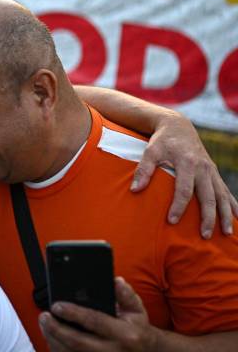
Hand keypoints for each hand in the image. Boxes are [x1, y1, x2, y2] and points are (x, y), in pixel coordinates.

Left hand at [39, 277, 159, 351]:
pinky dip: (60, 350)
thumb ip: (126, 295)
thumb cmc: (139, 332)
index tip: (56, 306)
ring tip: (45, 326)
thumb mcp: (137, 311)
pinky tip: (53, 339)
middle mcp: (113, 351)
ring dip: (54, 340)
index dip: (73, 313)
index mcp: (125, 334)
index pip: (94, 321)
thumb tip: (116, 281)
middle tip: (44, 317)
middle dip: (56, 330)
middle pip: (77, 343)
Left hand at [131, 111, 237, 237]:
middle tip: (204, 236)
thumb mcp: (150, 151)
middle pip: (208, 196)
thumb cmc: (162, 141)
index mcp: (187, 162)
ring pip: (221, 195)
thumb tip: (135, 190)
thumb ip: (143, 170)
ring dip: (224, 215)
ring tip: (226, 233)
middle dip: (207, 217)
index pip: (184, 189)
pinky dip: (232, 204)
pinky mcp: (214, 173)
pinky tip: (237, 217)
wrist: (178, 126)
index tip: (172, 221)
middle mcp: (203, 168)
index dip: (178, 206)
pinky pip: (226, 191)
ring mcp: (211, 171)